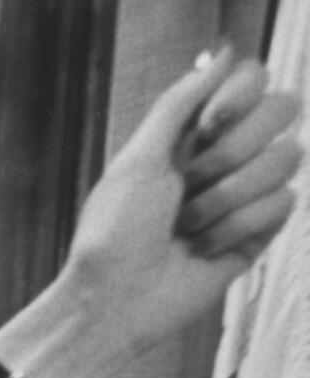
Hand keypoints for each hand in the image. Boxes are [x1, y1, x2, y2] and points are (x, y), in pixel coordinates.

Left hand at [3, 48, 301, 377]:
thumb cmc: (113, 233)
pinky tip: (203, 249)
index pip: (252, 80)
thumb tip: (221, 54)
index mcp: (192, 132)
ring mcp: (246, 192)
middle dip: (232, 151)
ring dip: (227, 196)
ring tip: (187, 226)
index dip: (239, 97)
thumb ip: (179, 102)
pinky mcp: (259, 231)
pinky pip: (282, 203)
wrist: (114, 300)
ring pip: (287, 158)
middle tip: (189, 184)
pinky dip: (235, 227)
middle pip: (281, 110)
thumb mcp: (137, 159)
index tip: (205, 128)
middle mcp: (225, 155)